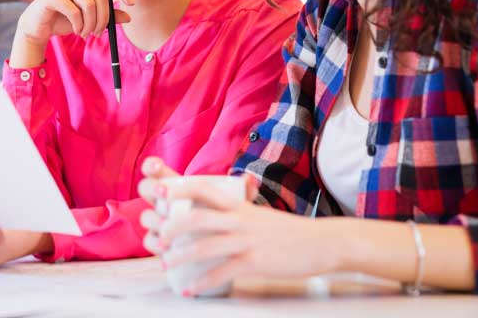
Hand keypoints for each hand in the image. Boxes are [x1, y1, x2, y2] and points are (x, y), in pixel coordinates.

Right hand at [11, 0, 134, 66]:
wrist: (38, 27)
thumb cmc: (64, 21)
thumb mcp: (90, 20)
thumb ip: (108, 16)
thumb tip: (129, 16)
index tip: (131, 3)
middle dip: (103, 19)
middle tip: (98, 33)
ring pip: (89, 5)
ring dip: (90, 25)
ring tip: (85, 33)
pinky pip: (74, 11)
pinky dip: (78, 25)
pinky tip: (76, 30)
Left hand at [136, 157, 336, 294]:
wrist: (321, 242)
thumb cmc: (286, 231)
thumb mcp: (257, 214)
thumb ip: (234, 211)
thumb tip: (209, 213)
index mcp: (238, 204)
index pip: (203, 187)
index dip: (178, 187)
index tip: (158, 190)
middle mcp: (239, 218)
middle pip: (197, 215)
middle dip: (171, 224)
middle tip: (156, 235)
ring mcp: (246, 239)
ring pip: (205, 244)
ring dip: (180, 255)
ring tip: (165, 263)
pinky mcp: (254, 261)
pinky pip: (222, 272)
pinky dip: (202, 282)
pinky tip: (189, 289)